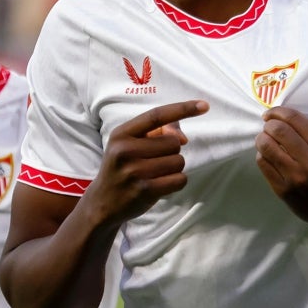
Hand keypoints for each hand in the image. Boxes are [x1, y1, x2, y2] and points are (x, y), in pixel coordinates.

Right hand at [81, 99, 207, 227]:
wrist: (103, 202)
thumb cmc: (123, 167)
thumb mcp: (131, 144)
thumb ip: (158, 132)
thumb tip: (183, 138)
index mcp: (122, 134)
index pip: (157, 116)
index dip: (182, 109)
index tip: (204, 105)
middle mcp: (125, 150)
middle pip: (173, 143)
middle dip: (172, 151)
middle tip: (155, 161)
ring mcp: (134, 171)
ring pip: (179, 161)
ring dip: (174, 167)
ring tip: (156, 173)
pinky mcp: (145, 190)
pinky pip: (179, 180)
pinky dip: (177, 181)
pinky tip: (162, 184)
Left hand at [254, 106, 307, 236]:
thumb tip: (286, 122)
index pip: (294, 119)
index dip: (278, 111)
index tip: (271, 113)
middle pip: (277, 130)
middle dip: (269, 124)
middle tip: (268, 127)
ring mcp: (294, 177)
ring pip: (266, 146)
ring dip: (262, 139)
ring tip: (266, 141)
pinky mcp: (283, 191)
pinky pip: (263, 165)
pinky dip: (263, 156)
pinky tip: (269, 157)